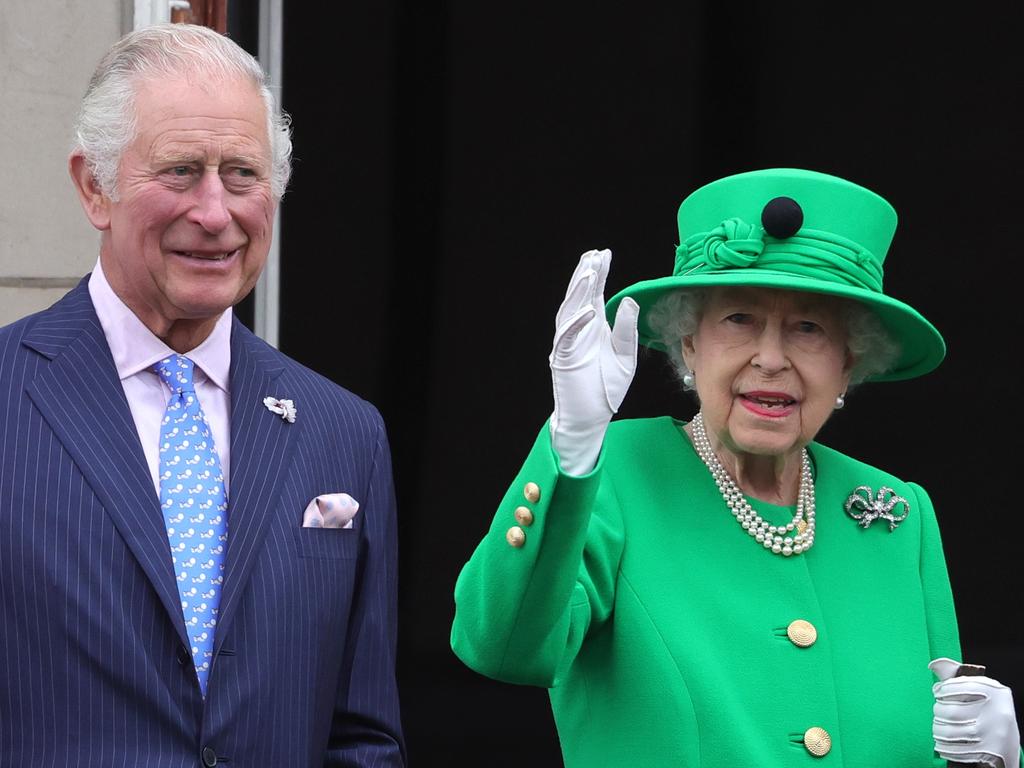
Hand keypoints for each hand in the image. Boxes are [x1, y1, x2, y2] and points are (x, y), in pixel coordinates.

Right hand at [549, 249, 638, 474]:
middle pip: (580, 298)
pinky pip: (567, 338)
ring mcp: (569, 345)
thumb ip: (626, 330)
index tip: (605, 254)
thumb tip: (629, 301)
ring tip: (589, 272)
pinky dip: (576, 323)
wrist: (591, 419)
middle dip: (587, 275)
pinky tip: (588, 309)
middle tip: (594, 255)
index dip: (599, 275)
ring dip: (579, 292)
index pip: (595, 295)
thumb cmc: (606, 390)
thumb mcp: (625, 357)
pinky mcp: (564, 360)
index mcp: (594, 329)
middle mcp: (579, 333)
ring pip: (570, 312)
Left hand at [930, 657, 1020, 767]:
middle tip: (939, 710)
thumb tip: (933, 665)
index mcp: (995, 692)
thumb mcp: (980, 691)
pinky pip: (955, 750)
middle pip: (951, 712)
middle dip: (938, 711)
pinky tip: (942, 743)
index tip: (937, 692)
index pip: (957, 686)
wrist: (1009, 742)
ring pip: (950, 732)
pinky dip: (944, 747)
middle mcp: (997, 712)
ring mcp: (993, 734)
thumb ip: (957, 678)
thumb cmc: (988, 711)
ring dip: (938, 730)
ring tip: (938, 727)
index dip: (942, 689)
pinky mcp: (989, 752)